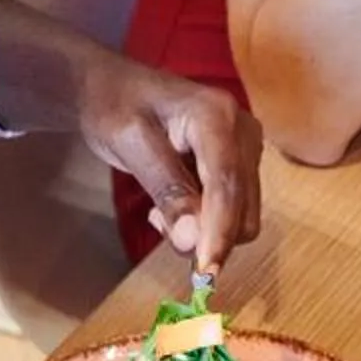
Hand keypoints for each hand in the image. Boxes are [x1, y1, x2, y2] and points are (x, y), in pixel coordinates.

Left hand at [74, 60, 264, 270]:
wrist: (113, 86)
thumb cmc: (114, 105)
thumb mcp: (129, 144)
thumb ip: (165, 190)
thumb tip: (194, 243)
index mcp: (216, 115)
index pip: (226, 184)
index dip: (219, 232)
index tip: (206, 274)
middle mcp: (243, 131)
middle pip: (244, 206)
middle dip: (208, 234)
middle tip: (158, 222)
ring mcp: (246, 148)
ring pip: (243, 214)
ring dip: (206, 229)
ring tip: (163, 208)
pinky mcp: (242, 163)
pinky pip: (234, 209)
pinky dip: (206, 221)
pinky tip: (175, 202)